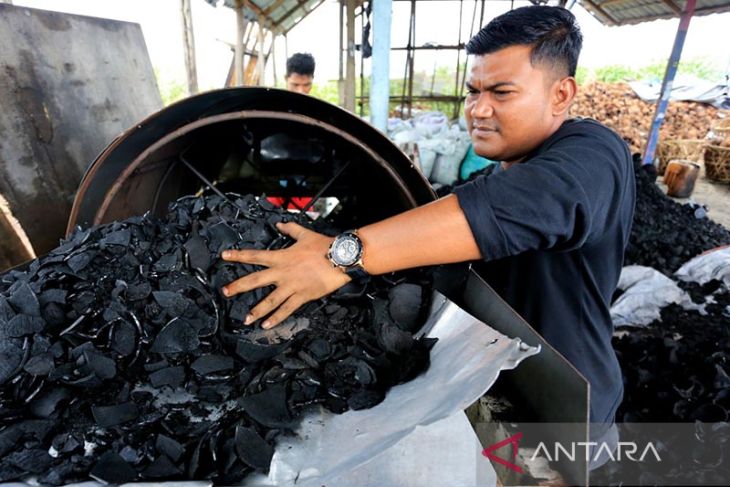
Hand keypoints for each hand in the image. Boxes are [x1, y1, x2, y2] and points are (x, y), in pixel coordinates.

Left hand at [221, 222, 350, 328]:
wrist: (340, 258)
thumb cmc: (324, 246)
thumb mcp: (304, 234)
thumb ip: (290, 229)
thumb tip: (280, 224)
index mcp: (281, 257)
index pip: (255, 255)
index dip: (238, 255)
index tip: (224, 256)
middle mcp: (282, 272)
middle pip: (255, 280)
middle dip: (238, 286)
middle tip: (225, 292)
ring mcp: (291, 286)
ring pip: (270, 300)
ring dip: (256, 310)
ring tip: (246, 319)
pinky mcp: (302, 296)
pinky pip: (287, 309)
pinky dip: (277, 318)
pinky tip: (267, 325)